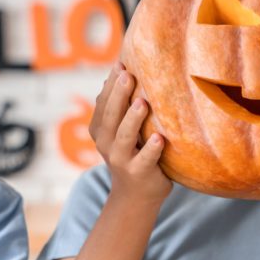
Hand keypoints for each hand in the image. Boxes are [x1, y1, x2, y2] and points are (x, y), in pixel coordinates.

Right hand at [90, 63, 170, 203]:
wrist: (135, 195)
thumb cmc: (132, 153)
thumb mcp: (119, 131)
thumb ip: (118, 107)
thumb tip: (119, 71)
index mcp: (100, 130)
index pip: (102, 103)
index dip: (111, 84)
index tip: (121, 64)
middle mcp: (106, 144)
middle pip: (110, 116)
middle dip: (118, 95)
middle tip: (128, 75)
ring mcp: (121, 160)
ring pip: (125, 137)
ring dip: (133, 119)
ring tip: (142, 103)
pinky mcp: (139, 173)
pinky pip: (145, 160)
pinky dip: (151, 149)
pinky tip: (159, 138)